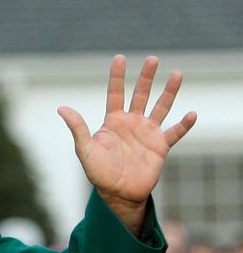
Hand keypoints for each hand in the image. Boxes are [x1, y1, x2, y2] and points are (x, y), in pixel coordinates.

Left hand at [58, 55, 196, 234]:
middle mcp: (132, 123)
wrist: (117, 193)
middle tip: (153, 59)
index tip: (120, 58)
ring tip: (176, 74)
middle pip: (140, 94)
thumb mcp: (86, 150)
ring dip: (168, 92)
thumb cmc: (99, 172)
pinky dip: (183, 125)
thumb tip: (61, 108)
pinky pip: (174, 133)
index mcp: (113, 121)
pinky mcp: (160, 147)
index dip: (118, 77)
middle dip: (146, 77)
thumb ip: (77, 128)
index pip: (115, 93)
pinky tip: (191, 114)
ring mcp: (147, 133)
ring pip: (161, 107)